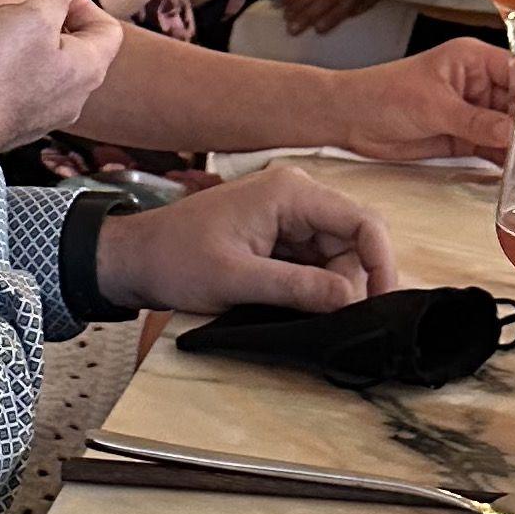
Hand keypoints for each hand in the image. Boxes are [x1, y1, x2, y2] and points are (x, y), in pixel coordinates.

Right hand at [0, 0, 123, 154]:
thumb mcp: (29, 16)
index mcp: (87, 70)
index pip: (107, 29)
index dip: (81, 2)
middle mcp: (72, 97)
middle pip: (74, 47)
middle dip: (47, 21)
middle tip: (19, 11)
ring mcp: (43, 113)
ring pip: (44, 66)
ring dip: (23, 44)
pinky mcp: (13, 121)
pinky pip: (19, 86)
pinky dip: (5, 69)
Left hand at [88, 164, 394, 318]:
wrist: (133, 259)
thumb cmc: (173, 259)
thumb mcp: (236, 280)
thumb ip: (297, 289)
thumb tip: (351, 300)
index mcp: (289, 193)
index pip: (362, 222)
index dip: (381, 264)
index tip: (381, 304)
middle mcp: (296, 196)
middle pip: (353, 242)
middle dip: (350, 283)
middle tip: (327, 320)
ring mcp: (288, 215)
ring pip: (337, 256)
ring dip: (328, 289)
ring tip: (295, 312)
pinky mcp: (278, 235)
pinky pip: (314, 262)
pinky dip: (312, 287)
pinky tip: (292, 306)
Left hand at [331, 39, 514, 166]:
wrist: (350, 119)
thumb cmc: (383, 94)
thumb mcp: (433, 105)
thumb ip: (476, 120)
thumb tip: (514, 132)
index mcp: (474, 60)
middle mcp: (480, 84)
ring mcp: (474, 112)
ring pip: (511, 129)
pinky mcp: (464, 137)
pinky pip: (494, 148)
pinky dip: (507, 160)